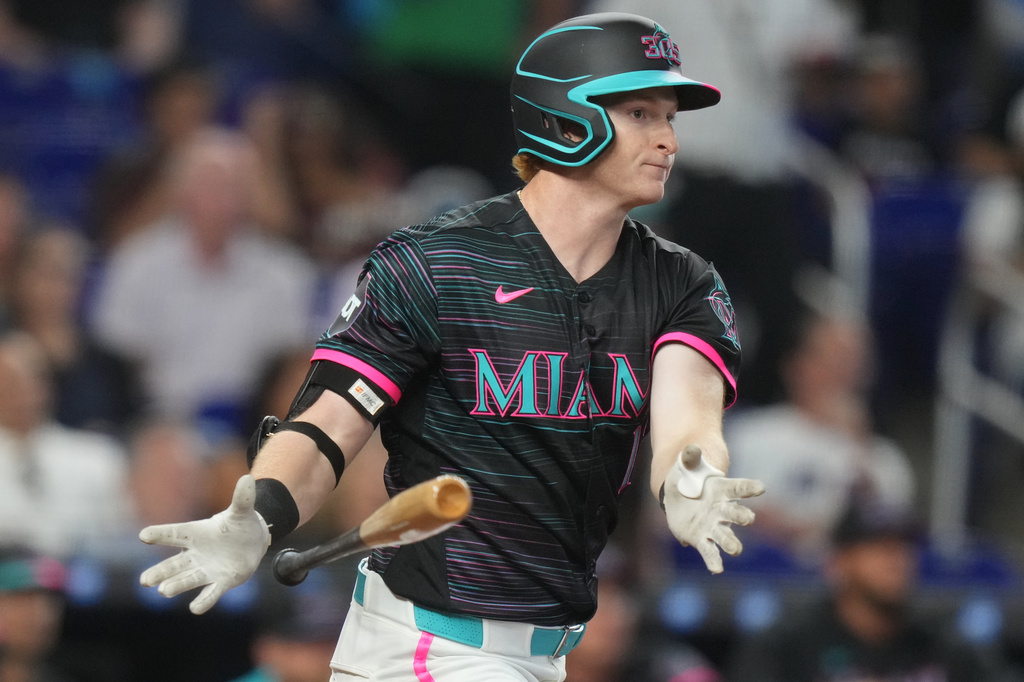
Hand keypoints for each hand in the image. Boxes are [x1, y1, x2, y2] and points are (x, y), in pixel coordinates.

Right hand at [139, 475, 270, 613]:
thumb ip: (243, 498)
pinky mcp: (221, 581)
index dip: (160, 534)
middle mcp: (197, 554)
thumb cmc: (240, 523)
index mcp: (197, 533)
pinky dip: (204, 600)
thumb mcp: (242, 511)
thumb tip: (248, 478)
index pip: (176, 533)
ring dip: (177, 585)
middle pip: (175, 564)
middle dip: (160, 572)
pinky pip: (211, 592)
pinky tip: (195, 609)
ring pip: (188, 578)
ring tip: (163, 591)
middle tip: (145, 581)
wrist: (252, 541)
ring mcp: (207, 569)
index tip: (144, 535)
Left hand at [663, 445, 763, 573]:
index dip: (750, 487)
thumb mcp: (686, 464)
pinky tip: (717, 569)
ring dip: (732, 543)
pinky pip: (710, 552)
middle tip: (749, 519)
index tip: (761, 487)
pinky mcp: (702, 539)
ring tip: (736, 550)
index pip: (739, 487)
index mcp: (722, 489)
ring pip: (726, 536)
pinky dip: (714, 560)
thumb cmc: (687, 477)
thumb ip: (690, 457)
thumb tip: (691, 448)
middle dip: (742, 516)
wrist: (678, 497)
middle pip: (736, 514)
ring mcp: (714, 526)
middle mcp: (722, 510)